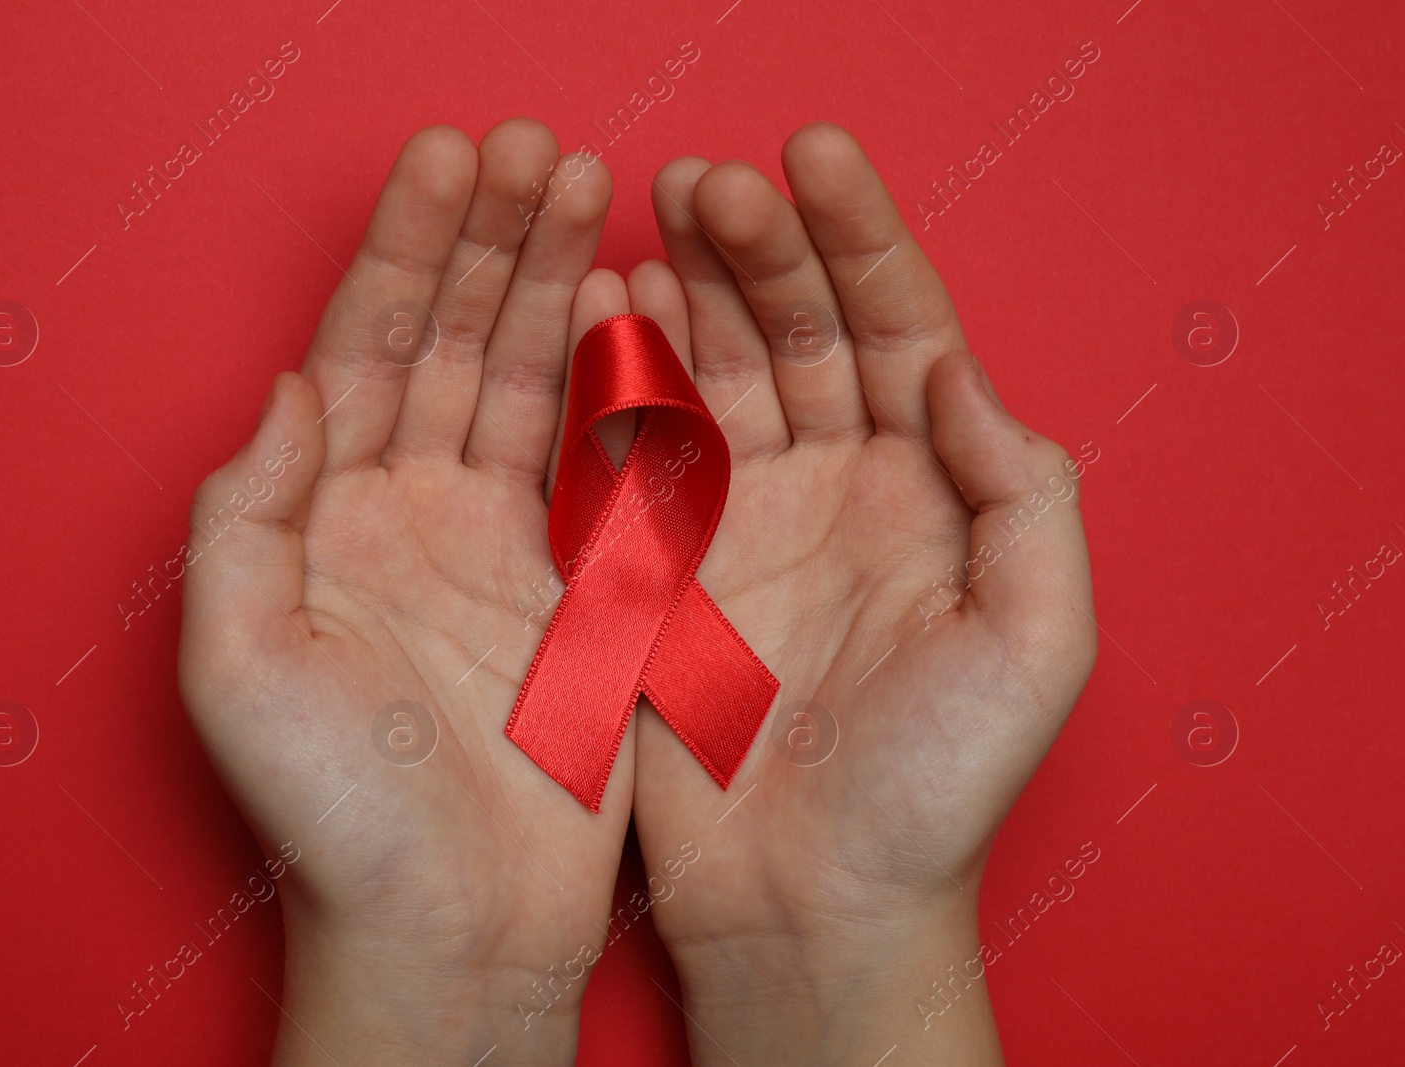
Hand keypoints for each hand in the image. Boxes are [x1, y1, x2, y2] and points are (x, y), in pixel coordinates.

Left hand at [178, 120, 628, 1065]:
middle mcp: (413, 514)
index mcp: (327, 519)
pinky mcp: (582, 585)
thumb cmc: (338, 816)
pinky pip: (598, 460)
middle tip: (536, 146)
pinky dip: (618, 383)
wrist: (455, 928)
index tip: (449, 160)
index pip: (365, 351)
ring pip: (529, 383)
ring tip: (587, 188)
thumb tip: (292, 387)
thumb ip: (248, 517)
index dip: (405, 252)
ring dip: (554, 286)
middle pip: (454, 344)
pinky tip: (632, 307)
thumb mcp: (243, 667)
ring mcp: (503, 543)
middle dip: (491, 242)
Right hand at [625, 122, 1096, 1064]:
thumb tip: (955, 370)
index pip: (899, 329)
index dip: (861, 237)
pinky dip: (619, 372)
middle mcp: (838, 489)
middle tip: (705, 179)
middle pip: (799, 331)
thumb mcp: (1035, 644)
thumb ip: (1025, 495)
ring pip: (713, 368)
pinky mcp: (663, 563)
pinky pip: (639, 445)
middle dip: (757, 246)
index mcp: (929, 493)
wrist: (811, 903)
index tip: (811, 158)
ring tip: (651, 212)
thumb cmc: (937, 792)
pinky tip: (603, 304)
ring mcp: (744, 521)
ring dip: (686, 286)